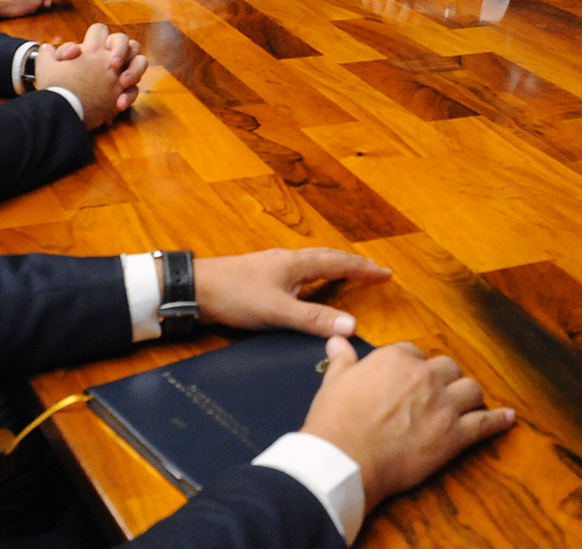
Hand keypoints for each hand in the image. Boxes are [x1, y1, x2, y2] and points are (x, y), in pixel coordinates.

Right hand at [35, 22, 147, 127]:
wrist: (63, 112)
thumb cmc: (55, 88)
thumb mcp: (44, 66)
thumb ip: (47, 53)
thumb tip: (48, 48)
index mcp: (91, 50)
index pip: (100, 30)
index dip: (96, 35)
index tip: (90, 45)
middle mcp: (108, 61)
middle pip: (125, 41)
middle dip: (120, 46)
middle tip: (110, 58)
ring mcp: (117, 78)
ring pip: (140, 62)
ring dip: (134, 66)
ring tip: (122, 74)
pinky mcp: (120, 96)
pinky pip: (134, 90)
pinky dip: (129, 93)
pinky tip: (119, 99)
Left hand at [192, 247, 391, 335]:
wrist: (195, 288)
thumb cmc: (235, 296)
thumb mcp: (277, 311)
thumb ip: (313, 319)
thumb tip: (351, 324)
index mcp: (296, 264)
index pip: (339, 263)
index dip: (364, 269)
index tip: (386, 273)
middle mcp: (288, 260)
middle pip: (329, 257)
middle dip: (354, 264)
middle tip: (375, 272)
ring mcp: (274, 266)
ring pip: (314, 262)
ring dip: (336, 267)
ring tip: (350, 273)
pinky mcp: (263, 276)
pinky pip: (301, 271)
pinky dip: (317, 275)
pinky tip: (310, 284)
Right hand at [302, 337, 514, 513]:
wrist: (343, 459)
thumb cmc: (335, 421)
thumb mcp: (334, 382)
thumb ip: (342, 358)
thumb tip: (337, 339)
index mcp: (396, 358)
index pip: (415, 353)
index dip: (413, 368)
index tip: (409, 381)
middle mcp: (424, 376)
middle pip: (448, 368)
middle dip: (445, 379)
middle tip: (438, 394)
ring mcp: (443, 405)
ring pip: (471, 390)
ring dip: (468, 396)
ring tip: (466, 404)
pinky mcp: (454, 436)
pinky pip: (484, 423)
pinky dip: (499, 420)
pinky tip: (509, 418)